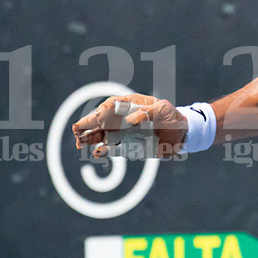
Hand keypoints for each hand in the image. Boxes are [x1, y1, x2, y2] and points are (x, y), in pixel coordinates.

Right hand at [71, 94, 187, 158]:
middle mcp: (121, 118)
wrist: (180, 133)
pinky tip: (97, 153)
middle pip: (98, 120)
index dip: (102, 111)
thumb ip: (147, 112)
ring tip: (81, 144)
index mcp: (129, 104)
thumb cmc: (170, 116)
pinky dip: (103, 151)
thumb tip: (130, 121)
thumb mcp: (162, 109)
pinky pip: (110, 149)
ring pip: (100, 135)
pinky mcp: (125, 146)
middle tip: (78, 132)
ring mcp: (121, 133)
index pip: (110, 105)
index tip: (98, 118)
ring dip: (89, 139)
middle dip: (86, 125)